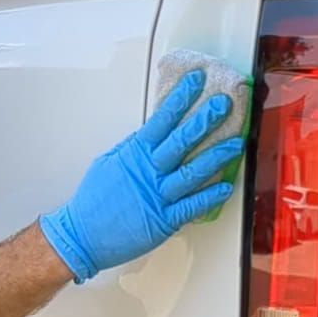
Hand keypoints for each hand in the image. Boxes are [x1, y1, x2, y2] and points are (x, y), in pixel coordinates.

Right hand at [39, 71, 244, 282]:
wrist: (82, 236)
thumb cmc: (92, 202)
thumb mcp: (107, 164)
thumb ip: (130, 148)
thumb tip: (147, 133)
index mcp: (135, 154)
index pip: (162, 119)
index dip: (181, 98)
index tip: (197, 80)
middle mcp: (149, 172)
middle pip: (181, 141)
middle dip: (205, 120)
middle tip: (224, 104)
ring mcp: (157, 196)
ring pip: (192, 172)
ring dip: (216, 157)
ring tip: (236, 143)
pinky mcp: (163, 221)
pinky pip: (191, 207)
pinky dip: (209, 197)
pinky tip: (225, 187)